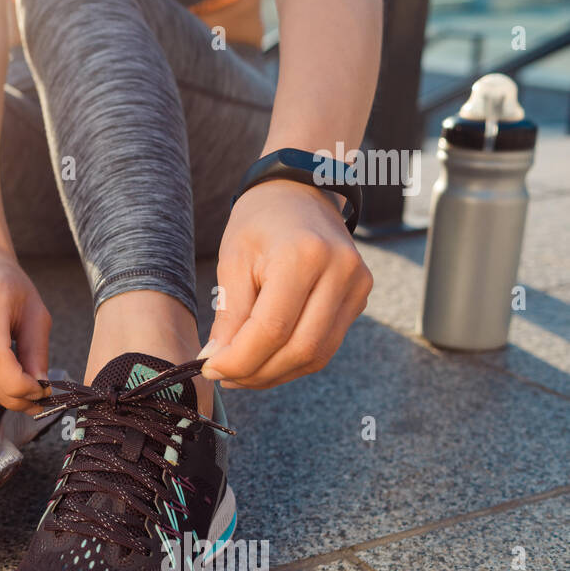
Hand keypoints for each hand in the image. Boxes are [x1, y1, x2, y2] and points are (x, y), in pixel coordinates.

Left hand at [201, 180, 372, 388]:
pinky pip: (326, 345)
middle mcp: (340, 272)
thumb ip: (228, 315)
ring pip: (316, 355)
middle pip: (299, 349)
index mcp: (304, 256)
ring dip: (275, 373)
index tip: (211, 369)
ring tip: (241, 371)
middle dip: (256, 372)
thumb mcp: (233, 261)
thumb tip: (216, 362)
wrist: (299, 193)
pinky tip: (265, 359)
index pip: (272, 330)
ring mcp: (357, 286)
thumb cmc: (259, 222)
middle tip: (224, 376)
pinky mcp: (360, 298)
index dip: (239, 359)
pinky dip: (292, 360)